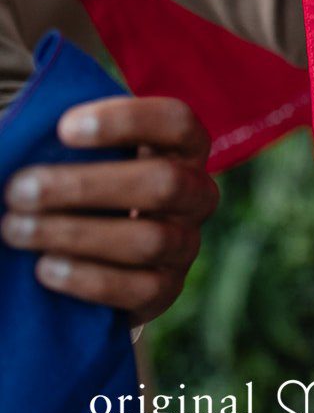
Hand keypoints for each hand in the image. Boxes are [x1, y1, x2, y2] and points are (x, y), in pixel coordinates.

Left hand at [1, 98, 216, 325]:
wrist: (87, 252)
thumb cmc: (77, 183)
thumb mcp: (74, 151)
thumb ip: (54, 133)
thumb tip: (14, 123)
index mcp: (181, 147)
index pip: (176, 122)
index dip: (127, 121)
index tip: (62, 128)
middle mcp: (195, 193)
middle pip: (164, 183)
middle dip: (84, 186)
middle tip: (16, 189)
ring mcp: (186, 244)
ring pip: (150, 238)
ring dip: (75, 233)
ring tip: (14, 229)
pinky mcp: (166, 290)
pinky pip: (142, 289)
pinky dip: (90, 279)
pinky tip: (44, 269)